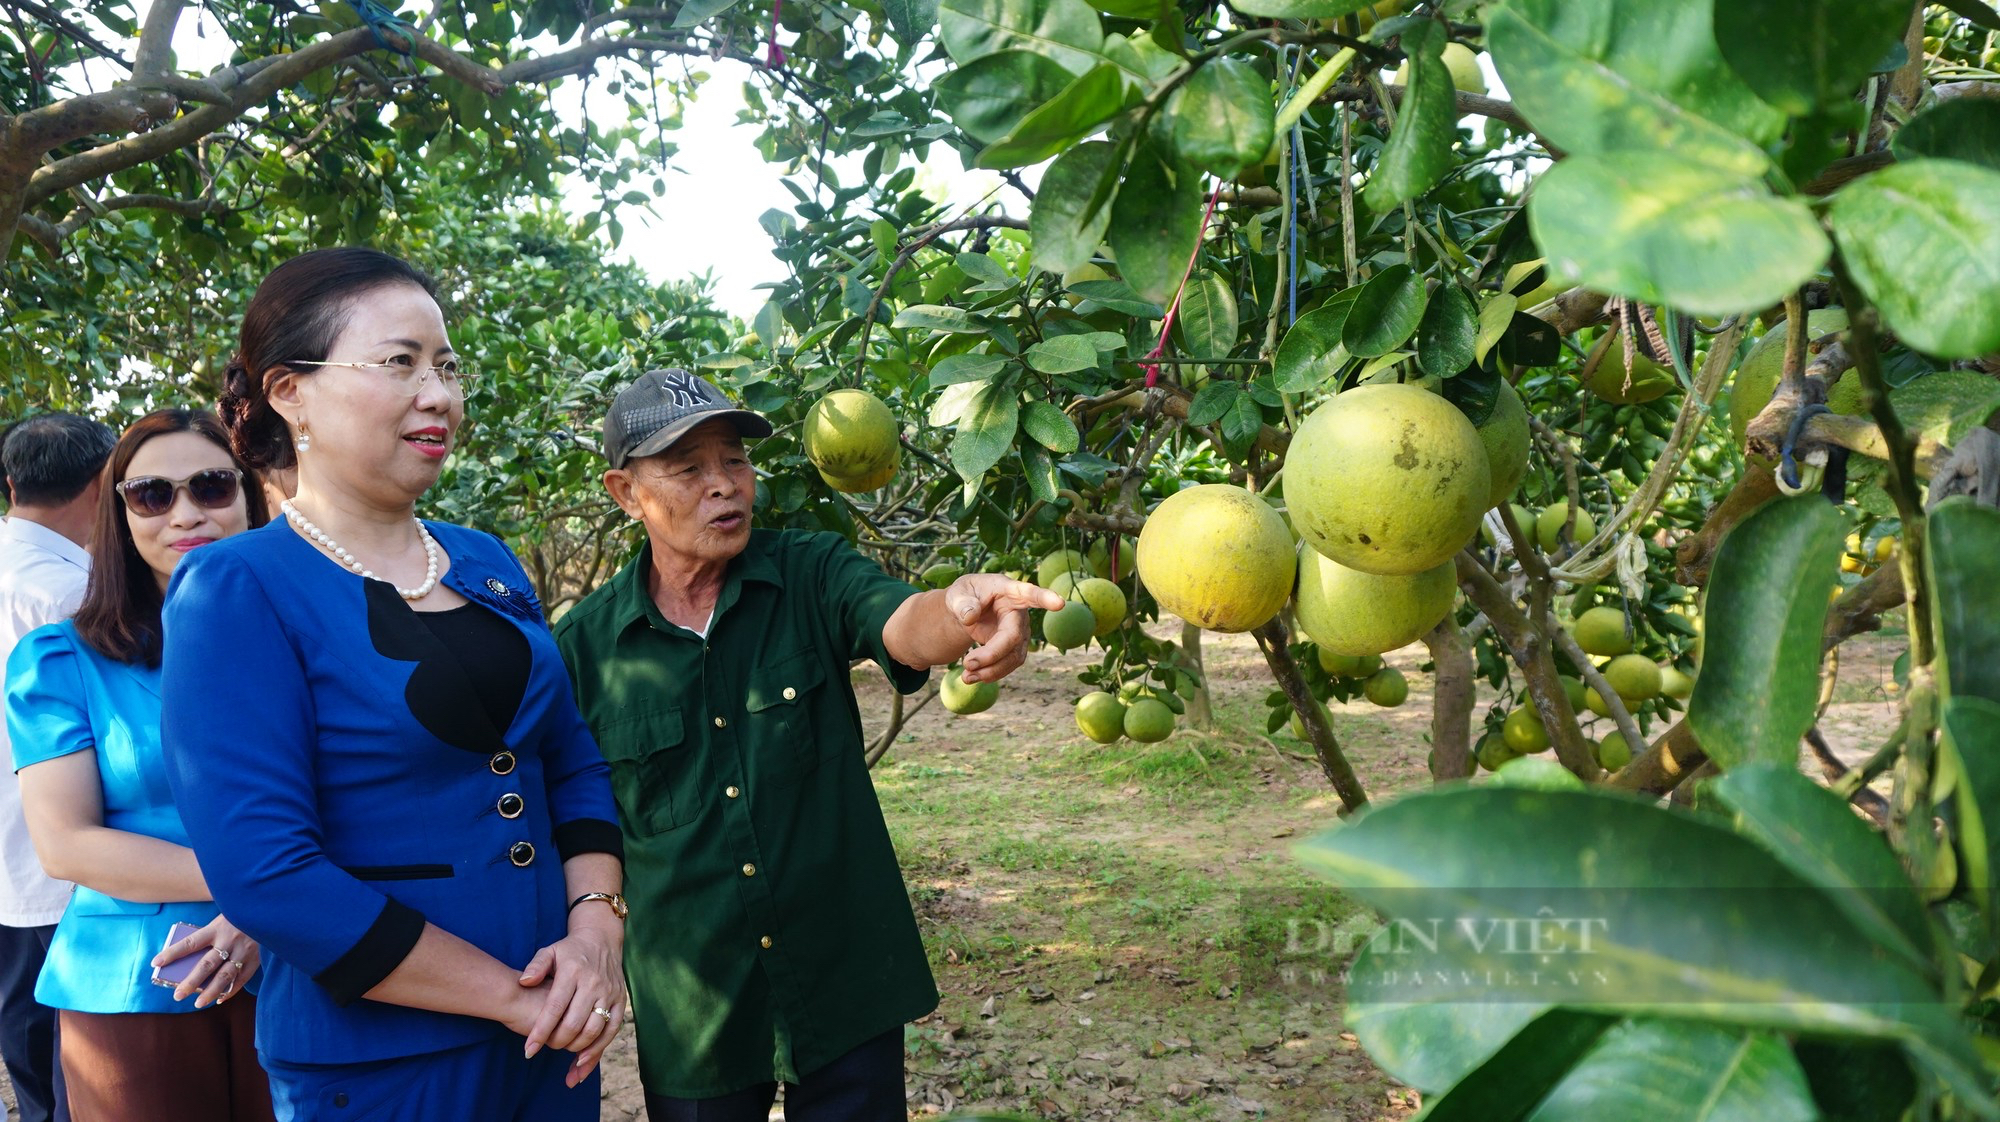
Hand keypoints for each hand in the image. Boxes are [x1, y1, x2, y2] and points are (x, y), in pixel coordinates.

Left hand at [152, 915, 259, 1008]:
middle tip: (178, 996)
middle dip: (191, 982)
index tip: (156, 962)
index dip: (172, 953)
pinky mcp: (256, 958)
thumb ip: (210, 937)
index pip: (190, 943)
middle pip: (207, 964)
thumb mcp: (222, 920)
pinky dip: (230, 990)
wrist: (270, 909)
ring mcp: (244, 950)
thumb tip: (190, 960)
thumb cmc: (239, 916)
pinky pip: (242, 978)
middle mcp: (230, 940)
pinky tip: (219, 999)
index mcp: (217, 928)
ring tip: (198, 1003)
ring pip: (225, 975)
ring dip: (211, 991)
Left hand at [516, 921, 626, 1085]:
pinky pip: (612, 1029)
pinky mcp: (621, 1000)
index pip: (555, 1007)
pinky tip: (583, 1060)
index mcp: (573, 971)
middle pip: (574, 1023)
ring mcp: (609, 992)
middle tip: (546, 1048)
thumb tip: (524, 982)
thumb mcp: (549, 951)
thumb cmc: (570, 950)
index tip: (528, 1050)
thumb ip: (536, 966)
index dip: (541, 1031)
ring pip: (594, 1030)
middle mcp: (593, 983)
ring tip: (562, 1052)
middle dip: (557, 1042)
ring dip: (577, 1048)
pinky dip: (598, 1048)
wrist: (602, 939)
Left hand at [946, 575, 1064, 683]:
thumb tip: (970, 617)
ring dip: (990, 670)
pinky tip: (973, 677)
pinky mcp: (1016, 648)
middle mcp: (1019, 612)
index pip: (1028, 593)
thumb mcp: (957, 593)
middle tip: (967, 664)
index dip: (1044, 598)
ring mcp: (1020, 631)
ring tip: (966, 677)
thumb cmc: (965, 596)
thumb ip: (962, 603)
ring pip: (1014, 656)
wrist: (967, 610)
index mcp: (1007, 591)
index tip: (1059, 603)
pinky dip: (990, 674)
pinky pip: (1008, 665)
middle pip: (1013, 636)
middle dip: (992, 654)